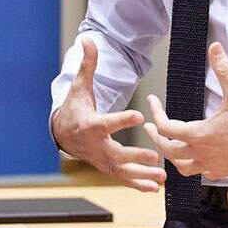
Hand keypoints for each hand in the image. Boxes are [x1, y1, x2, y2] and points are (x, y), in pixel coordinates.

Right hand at [51, 37, 166, 191]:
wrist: (64, 134)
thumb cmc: (75, 108)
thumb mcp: (80, 87)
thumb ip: (88, 65)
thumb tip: (87, 39)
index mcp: (90, 125)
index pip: (107, 123)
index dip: (122, 120)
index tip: (139, 116)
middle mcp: (96, 146)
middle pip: (117, 153)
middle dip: (137, 156)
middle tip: (157, 156)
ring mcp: (102, 159)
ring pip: (123, 170)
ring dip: (143, 174)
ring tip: (163, 175)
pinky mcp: (107, 168)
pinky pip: (123, 178)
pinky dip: (138, 185)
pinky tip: (156, 189)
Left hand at [144, 41, 227, 179]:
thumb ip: (223, 69)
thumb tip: (215, 49)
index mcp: (199, 135)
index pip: (166, 127)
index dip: (155, 112)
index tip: (152, 101)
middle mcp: (201, 153)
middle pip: (167, 149)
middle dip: (156, 136)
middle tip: (150, 126)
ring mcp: (210, 164)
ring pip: (181, 166)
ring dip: (171, 155)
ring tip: (167, 145)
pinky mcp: (221, 171)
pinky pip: (198, 172)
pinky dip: (191, 164)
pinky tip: (194, 157)